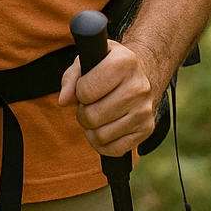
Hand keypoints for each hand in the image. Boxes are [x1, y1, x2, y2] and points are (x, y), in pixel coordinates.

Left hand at [57, 39, 157, 156]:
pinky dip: (102, 144)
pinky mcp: (147, 129)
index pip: (86, 91)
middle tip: (88, 105)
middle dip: (83, 113)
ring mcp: (144, 110)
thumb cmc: (107, 67)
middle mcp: (138, 87)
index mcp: (124, 62)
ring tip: (97, 115)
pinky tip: (104, 129)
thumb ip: (71, 77)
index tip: (84, 88)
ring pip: (101, 136)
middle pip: (92, 116)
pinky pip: (115, 150)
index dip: (78, 93)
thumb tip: (64, 100)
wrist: (140, 74)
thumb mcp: (88, 60)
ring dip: (92, 129)